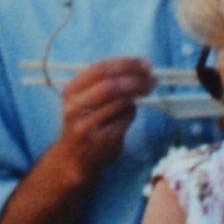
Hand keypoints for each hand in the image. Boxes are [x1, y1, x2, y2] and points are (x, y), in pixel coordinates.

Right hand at [51, 53, 155, 178]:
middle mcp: (74, 107)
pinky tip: (132, 111)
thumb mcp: (83, 99)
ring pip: (120, 102)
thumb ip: (103, 83)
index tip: (145, 64)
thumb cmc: (84, 122)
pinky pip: (125, 119)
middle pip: (110, 86)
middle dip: (136, 79)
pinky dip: (132, 112)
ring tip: (148, 90)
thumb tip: (140, 69)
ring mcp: (88, 125)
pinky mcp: (102, 140)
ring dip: (138, 94)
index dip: (125, 64)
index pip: (99, 69)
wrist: (72, 159)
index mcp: (70, 91)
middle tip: (152, 78)